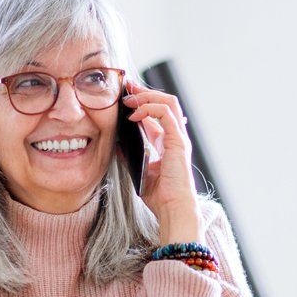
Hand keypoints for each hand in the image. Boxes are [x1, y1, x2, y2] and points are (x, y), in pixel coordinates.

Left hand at [121, 80, 202, 243]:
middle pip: (165, 102)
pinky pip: (166, 113)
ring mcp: (178, 137)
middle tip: (127, 87)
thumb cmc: (160, 196)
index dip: (142, 102)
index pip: (157, 114)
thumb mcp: (140, 170)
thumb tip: (117, 144)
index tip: (125, 96)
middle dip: (145, 91)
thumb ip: (132, 155)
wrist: (172, 209)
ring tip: (129, 98)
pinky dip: (149, 108)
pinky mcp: (178, 141)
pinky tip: (134, 114)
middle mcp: (175, 137)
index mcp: (167, 143)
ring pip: (168, 102)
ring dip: (147, 95)